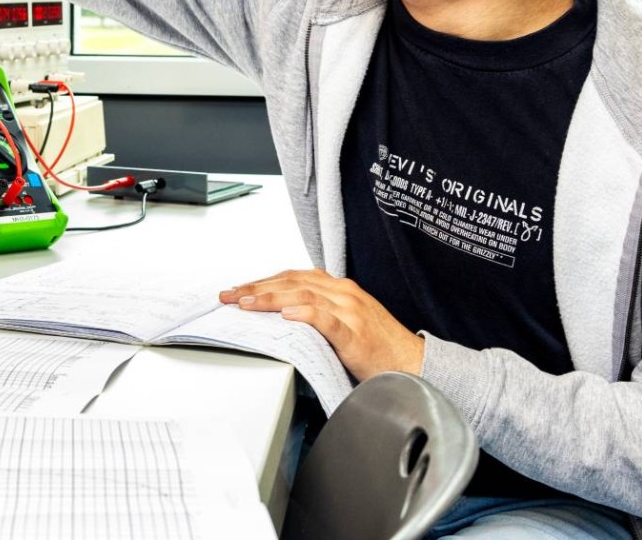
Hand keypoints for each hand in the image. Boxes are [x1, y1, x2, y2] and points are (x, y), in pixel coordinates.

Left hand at [221, 269, 423, 379]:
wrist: (412, 364)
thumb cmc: (378, 347)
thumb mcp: (345, 321)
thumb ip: (319, 312)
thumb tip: (283, 314)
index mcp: (339, 289)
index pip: (293, 277)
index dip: (262, 281)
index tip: (238, 289)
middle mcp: (343, 294)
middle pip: (292, 282)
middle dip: (256, 288)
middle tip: (229, 296)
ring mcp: (351, 311)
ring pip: (304, 295)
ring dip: (270, 298)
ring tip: (246, 304)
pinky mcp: (355, 333)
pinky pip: (327, 319)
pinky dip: (305, 314)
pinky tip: (288, 315)